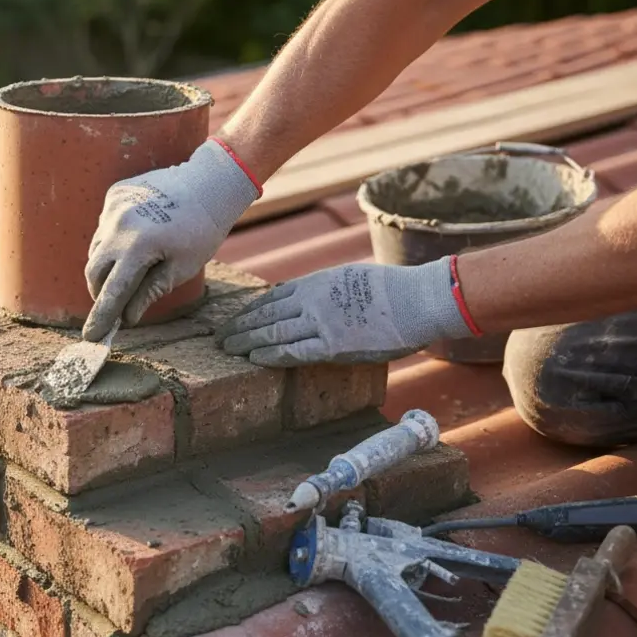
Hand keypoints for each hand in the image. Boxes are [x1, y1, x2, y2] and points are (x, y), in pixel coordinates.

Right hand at [82, 138, 260, 339]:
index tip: (91, 336)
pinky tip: (135, 237)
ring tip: (130, 268)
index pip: (112, 291)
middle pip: (94, 270)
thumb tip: (128, 316)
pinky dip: (113, 240)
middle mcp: (118, 225)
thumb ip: (150, 292)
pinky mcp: (114, 194)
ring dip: (107, 265)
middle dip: (100, 292)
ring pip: (97, 247)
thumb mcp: (182, 267)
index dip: (101, 316)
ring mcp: (113, 207)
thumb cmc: (202, 229)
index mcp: (137, 247)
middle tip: (113, 305)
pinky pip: (104, 226)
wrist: (209, 183)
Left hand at [215, 257, 477, 365]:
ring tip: (227, 349)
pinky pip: (293, 351)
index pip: (272, 298)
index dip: (250, 311)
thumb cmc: (394, 290)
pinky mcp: (332, 345)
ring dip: (246, 341)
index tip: (235, 319)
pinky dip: (270, 354)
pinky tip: (254, 358)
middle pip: (265, 315)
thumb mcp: (352, 278)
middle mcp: (312, 300)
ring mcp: (320, 323)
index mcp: (316, 283)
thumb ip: (328, 290)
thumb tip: (316, 297)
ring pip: (272, 332)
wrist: (418, 300)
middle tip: (219, 337)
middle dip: (239, 326)